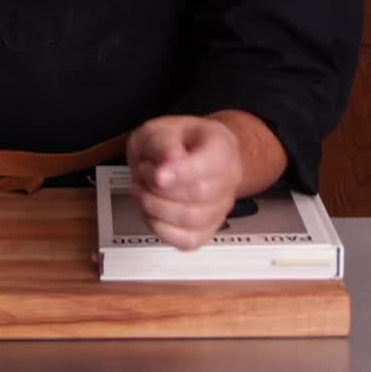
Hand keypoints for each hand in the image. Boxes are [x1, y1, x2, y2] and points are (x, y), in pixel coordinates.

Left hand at [126, 115, 244, 250]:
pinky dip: (161, 228)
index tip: (158, 175)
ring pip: (192, 220)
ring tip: (142, 190)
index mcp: (221, 147)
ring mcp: (220, 208)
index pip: (212, 162)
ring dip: (155, 207)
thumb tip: (169, 162)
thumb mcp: (160, 130)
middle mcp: (228, 180)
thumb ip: (163, 144)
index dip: (182, 172)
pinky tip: (151, 211)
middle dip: (160, 186)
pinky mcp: (205, 231)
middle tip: (143, 172)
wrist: (181, 155)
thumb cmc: (174, 143)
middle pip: (200, 193)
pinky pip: (186, 241)